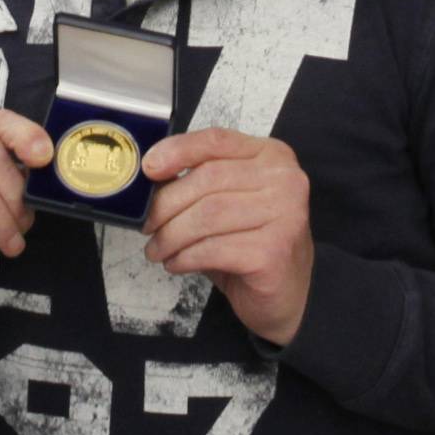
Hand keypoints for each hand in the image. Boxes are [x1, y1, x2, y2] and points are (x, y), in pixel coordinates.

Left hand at [140, 128, 314, 345]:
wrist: (287, 294)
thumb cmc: (251, 243)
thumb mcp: (228, 200)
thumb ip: (200, 180)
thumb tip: (150, 175)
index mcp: (272, 156)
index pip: (216, 140)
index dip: (177, 151)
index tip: (148, 169)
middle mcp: (285, 180)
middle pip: (207, 178)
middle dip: (166, 204)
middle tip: (147, 225)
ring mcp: (285, 214)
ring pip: (206, 215)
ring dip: (171, 235)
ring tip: (157, 249)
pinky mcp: (274, 251)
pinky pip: (213, 248)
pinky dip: (185, 257)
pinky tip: (177, 263)